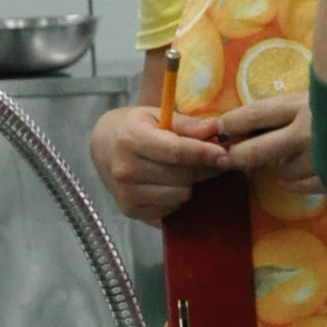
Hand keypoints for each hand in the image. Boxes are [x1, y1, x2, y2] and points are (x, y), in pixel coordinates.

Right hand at [88, 100, 244, 224]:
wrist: (101, 146)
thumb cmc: (133, 127)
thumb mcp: (156, 115)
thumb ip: (186, 124)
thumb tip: (216, 129)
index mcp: (130, 139)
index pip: (176, 152)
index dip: (204, 154)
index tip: (224, 154)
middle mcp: (125, 170)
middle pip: (181, 176)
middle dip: (205, 168)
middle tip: (217, 160)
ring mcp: (127, 194)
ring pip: (179, 195)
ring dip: (190, 184)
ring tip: (187, 171)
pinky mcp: (131, 211)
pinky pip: (170, 209)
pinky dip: (177, 197)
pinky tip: (172, 184)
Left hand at [184, 91, 319, 196]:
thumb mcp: (311, 96)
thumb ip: (282, 108)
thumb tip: (242, 123)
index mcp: (300, 105)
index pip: (254, 115)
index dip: (231, 125)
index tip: (217, 131)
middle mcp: (307, 131)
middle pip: (255, 151)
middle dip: (235, 157)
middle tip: (222, 159)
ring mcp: (319, 158)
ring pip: (279, 171)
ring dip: (276, 166)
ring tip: (286, 155)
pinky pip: (296, 185)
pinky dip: (294, 180)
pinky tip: (299, 169)